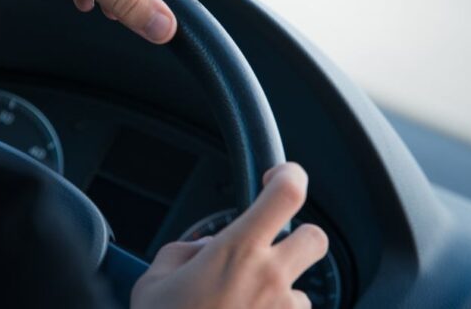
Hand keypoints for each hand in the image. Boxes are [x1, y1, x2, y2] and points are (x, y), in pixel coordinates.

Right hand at [130, 163, 328, 308]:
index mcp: (238, 250)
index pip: (287, 193)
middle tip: (270, 250)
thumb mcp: (155, 279)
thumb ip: (184, 252)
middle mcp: (270, 279)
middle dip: (298, 239)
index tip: (278, 176)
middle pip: (315, 238)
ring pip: (304, 293)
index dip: (289, 175)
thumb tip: (204, 250)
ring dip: (281, 296)